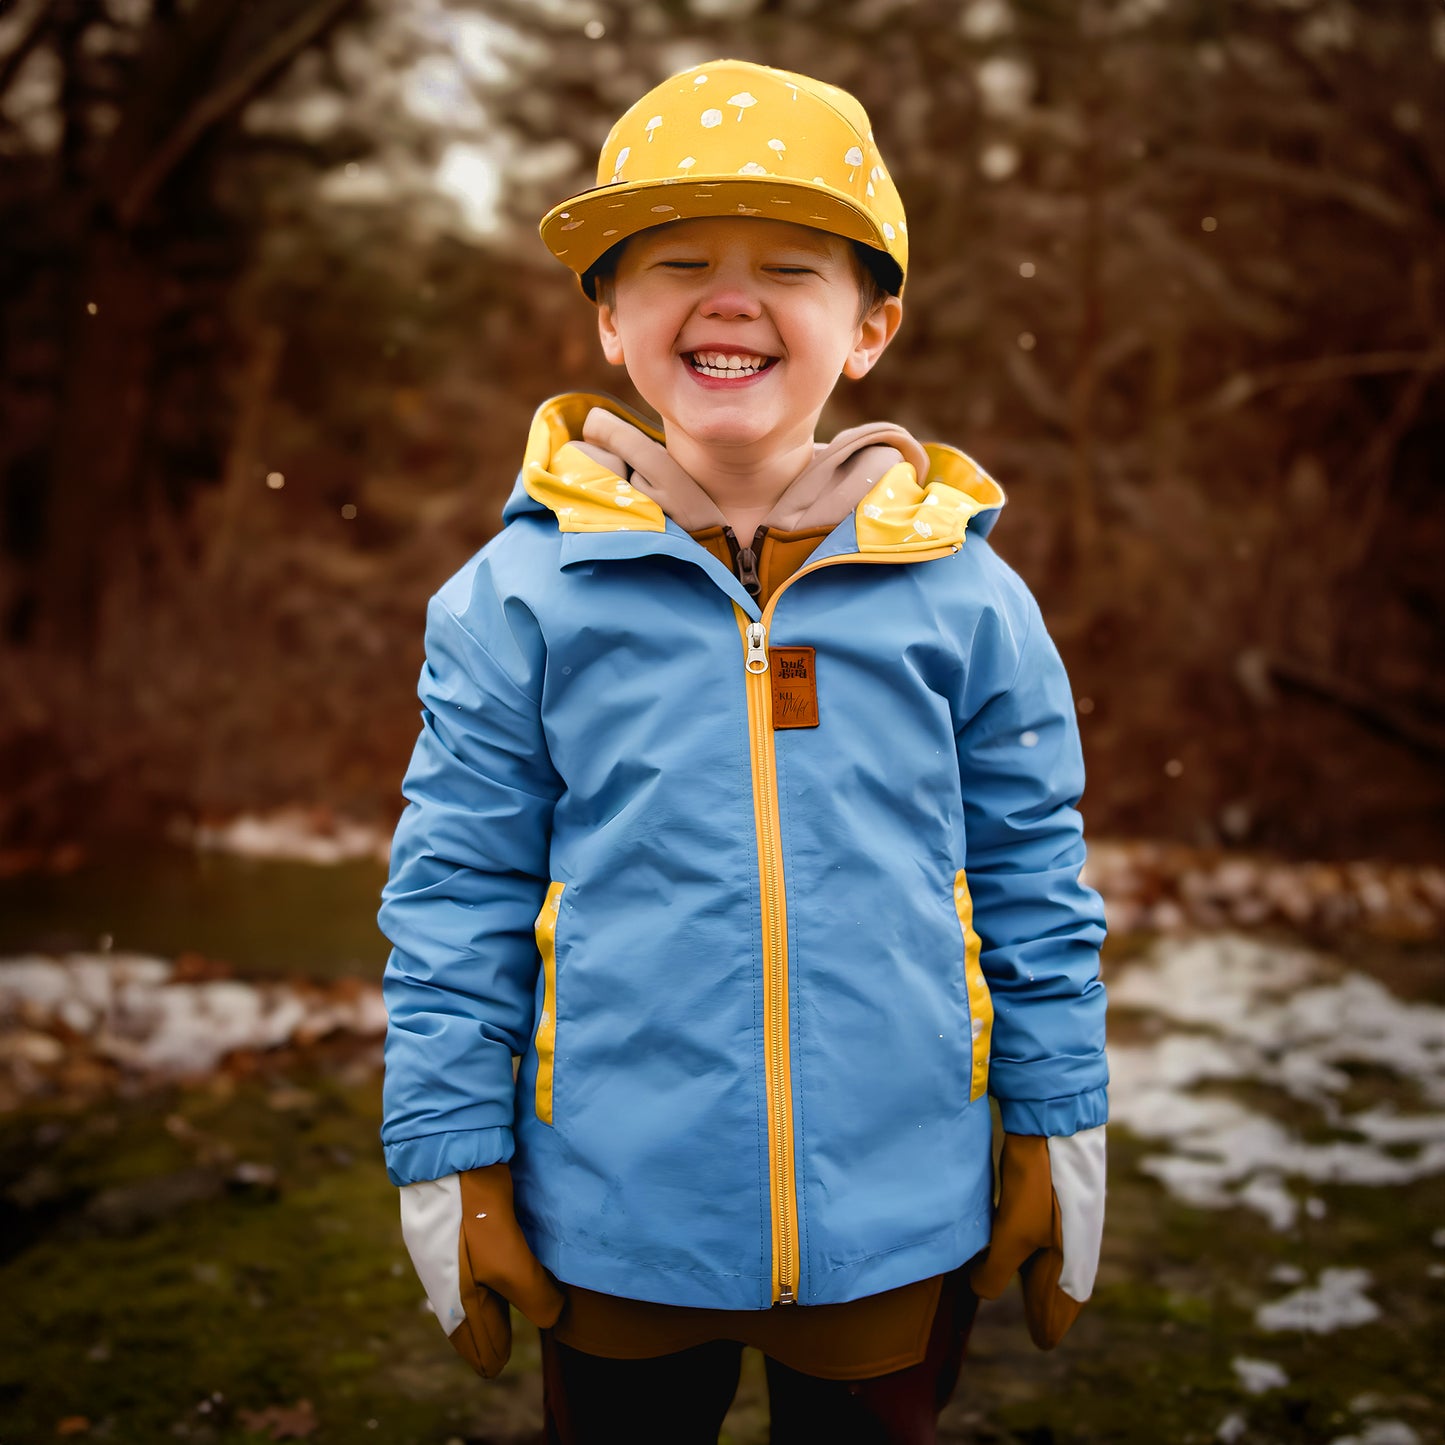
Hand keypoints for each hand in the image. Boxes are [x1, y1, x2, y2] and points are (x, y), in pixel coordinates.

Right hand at [399, 1164, 564, 1376]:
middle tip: (497, 1346)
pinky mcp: (452, 1223)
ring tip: (503, 1306)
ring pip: (468, 1285)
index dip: (488, 1354)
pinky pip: (469, 1258)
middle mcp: (446, 1278)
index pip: (473, 1340)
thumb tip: (552, 1317)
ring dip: (486, 1297)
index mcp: (455, 1298)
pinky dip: (483, 1269)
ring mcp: (446, 1249)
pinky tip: (496, 1260)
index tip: (495, 1367)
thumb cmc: (475, 1216)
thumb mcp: (510, 1263)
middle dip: (484, 1330)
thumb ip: (534, 1297)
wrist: (450, 1156)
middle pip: (467, 1315)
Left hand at [969, 1126, 1104, 1349]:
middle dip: (1049, 1307)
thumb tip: (981, 1290)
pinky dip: (1031, 1251)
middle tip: (1042, 1329)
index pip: (1062, 1308)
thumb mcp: (1012, 1234)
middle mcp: (1074, 1247)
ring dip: (1037, 1276)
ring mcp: (1065, 1224)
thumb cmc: (1036, 1185)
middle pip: (1060, 1288)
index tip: (1043, 1342)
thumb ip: (995, 1272)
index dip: (1050, 1325)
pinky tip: (1016, 1246)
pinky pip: (1043, 1239)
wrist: (1050, 1128)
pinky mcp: (1053, 1203)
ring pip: (1051, 1261)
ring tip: (1025, 1289)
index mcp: (1071, 1263)